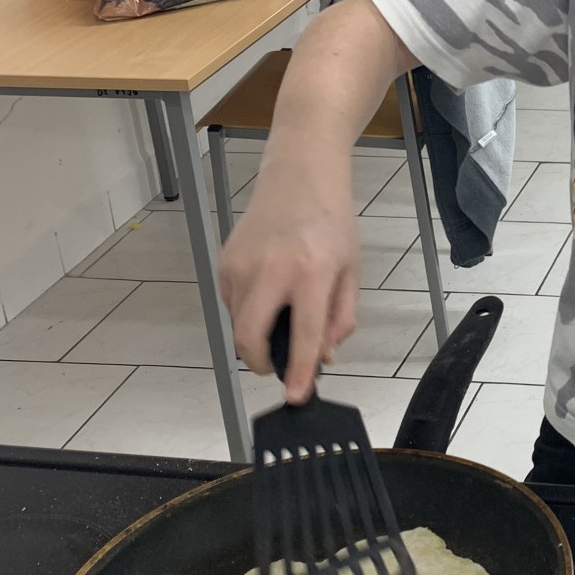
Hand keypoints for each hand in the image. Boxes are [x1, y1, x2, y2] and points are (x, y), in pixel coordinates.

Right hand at [218, 157, 359, 404]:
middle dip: (260, 363)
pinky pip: (232, 305)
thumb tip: (323, 357)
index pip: (303, 333)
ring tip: (282, 310)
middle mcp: (271, 268)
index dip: (298, 371)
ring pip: (239, 324)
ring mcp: (241, 265)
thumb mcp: (350, 271)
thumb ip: (340, 318)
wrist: (299, 179)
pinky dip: (248, 312)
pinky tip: (268, 291)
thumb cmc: (331, 224)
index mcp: (311, 271)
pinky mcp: (224, 263)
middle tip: (276, 365)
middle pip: (249, 337)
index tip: (295, 396)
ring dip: (257, 334)